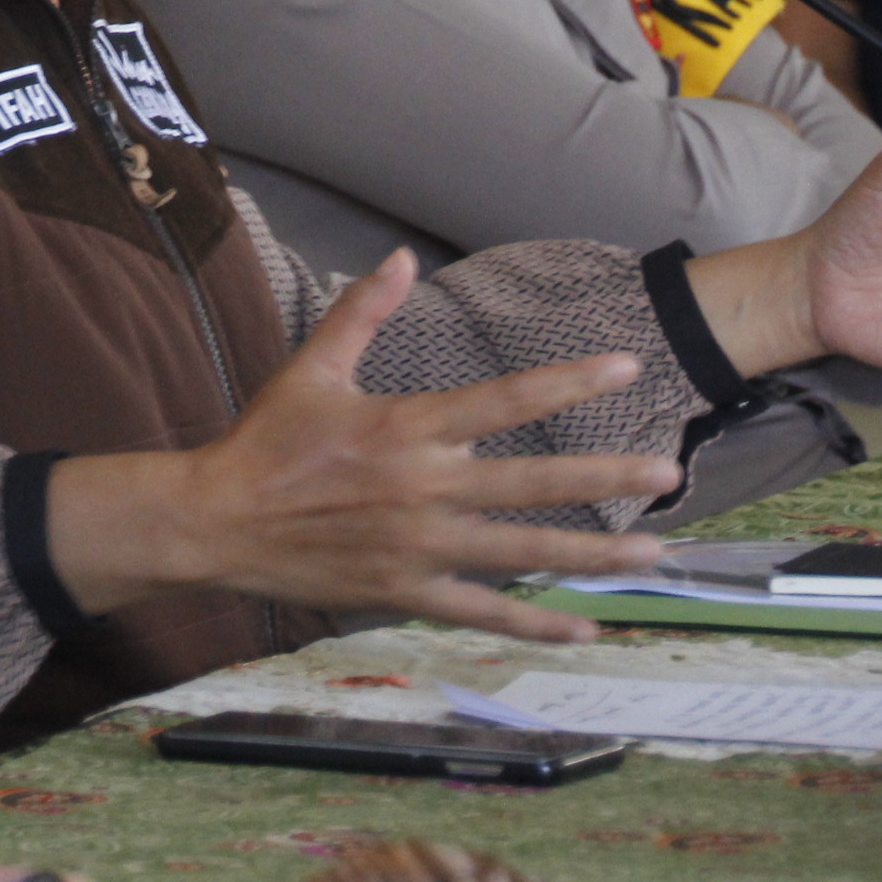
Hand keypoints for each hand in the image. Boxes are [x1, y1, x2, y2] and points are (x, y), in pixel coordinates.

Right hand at [48, 252, 677, 639]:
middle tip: (668, 474)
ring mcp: (416, 548)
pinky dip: (535, 622)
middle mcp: (422, 489)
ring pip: (521, 553)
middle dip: (605, 477)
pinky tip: (585, 624)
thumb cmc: (264, 443)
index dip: (568, 381)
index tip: (625, 368)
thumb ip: (361, 313)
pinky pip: (482, 612)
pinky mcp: (403, 594)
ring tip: (652, 554)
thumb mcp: (311, 369)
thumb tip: (399, 256)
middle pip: (532, 482)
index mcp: (405, 429)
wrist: (213, 522)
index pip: (503, 400)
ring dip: (591, 554)